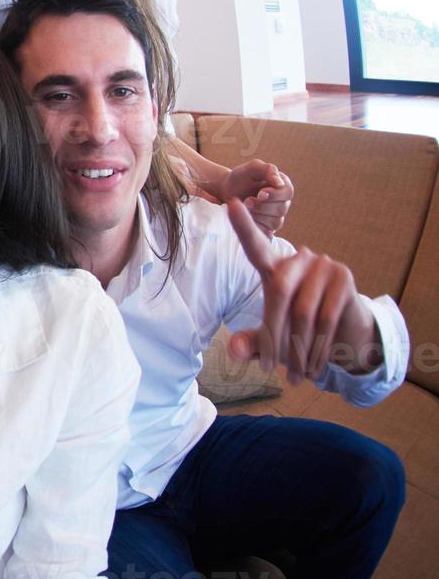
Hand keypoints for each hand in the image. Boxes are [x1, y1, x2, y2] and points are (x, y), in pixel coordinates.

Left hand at [218, 160, 292, 235]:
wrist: (226, 191)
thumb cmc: (240, 177)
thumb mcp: (253, 168)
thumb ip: (268, 170)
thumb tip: (280, 183)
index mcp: (282, 186)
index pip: (288, 192)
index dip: (275, 194)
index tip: (260, 194)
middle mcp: (282, 202)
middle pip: (281, 208)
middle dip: (262, 205)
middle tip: (247, 201)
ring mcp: (275, 217)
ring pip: (275, 222)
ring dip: (257, 215)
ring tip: (245, 207)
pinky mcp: (266, 228)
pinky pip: (266, 232)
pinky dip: (255, 226)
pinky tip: (245, 218)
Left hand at [225, 199, 377, 383]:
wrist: (347, 339)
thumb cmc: (301, 335)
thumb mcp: (273, 342)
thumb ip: (253, 344)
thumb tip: (235, 350)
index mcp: (275, 268)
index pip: (256, 246)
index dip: (244, 226)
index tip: (230, 202)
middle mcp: (299, 259)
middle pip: (277, 292)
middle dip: (273, 335)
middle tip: (271, 370)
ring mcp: (324, 265)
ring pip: (302, 311)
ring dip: (296, 349)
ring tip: (294, 376)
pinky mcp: (345, 280)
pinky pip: (325, 318)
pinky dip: (316, 347)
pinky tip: (313, 368)